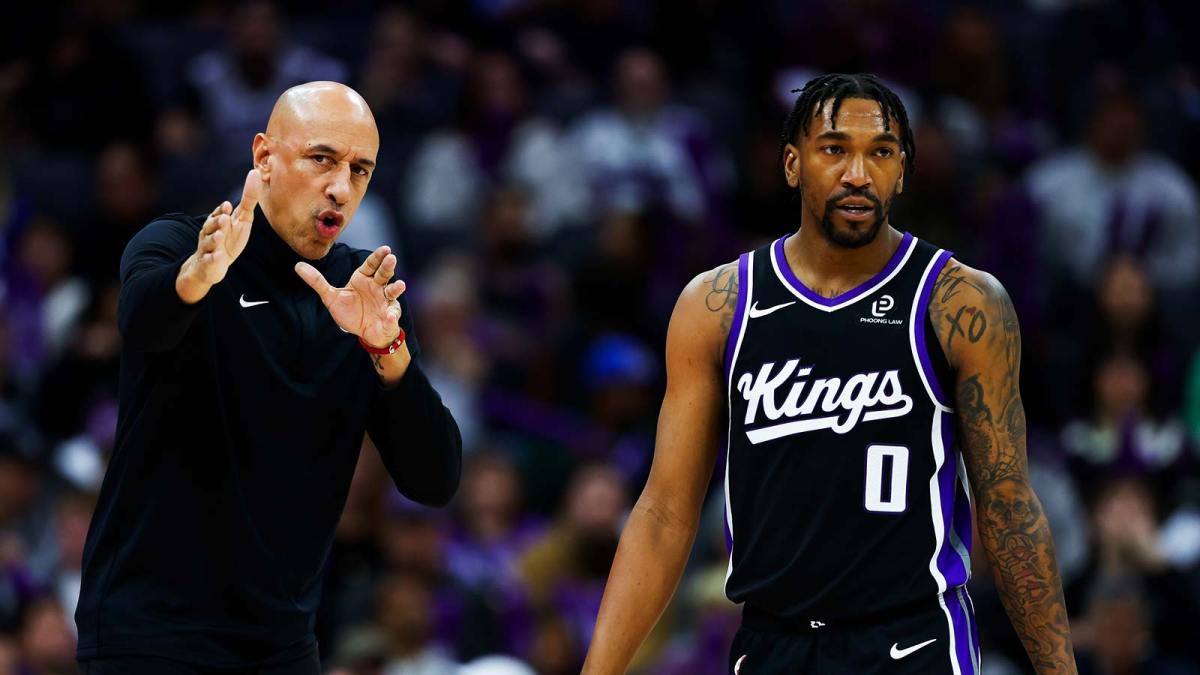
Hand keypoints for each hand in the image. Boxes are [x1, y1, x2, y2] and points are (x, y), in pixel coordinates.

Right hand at [178, 170, 260, 300]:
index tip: (228, 205)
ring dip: (214, 238)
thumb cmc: (229, 238)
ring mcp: (208, 247)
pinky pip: (209, 260)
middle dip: (217, 222)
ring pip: (209, 242)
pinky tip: (218, 257)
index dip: (222, 210)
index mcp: (217, 221)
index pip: (219, 213)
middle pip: (211, 225)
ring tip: (220, 236)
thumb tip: (255, 174)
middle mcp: (210, 232)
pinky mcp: (208, 261)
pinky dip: (213, 258)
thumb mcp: (241, 219)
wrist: (212, 264)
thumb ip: (248, 200)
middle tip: (224, 219)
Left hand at [295, 245, 405, 347]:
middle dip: (388, 266)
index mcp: (364, 279)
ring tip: (399, 285)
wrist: (363, 332)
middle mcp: (378, 287)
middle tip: (391, 258)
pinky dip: (392, 316)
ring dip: (396, 289)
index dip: (377, 257)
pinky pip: (392, 316)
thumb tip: (297, 266)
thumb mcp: (331, 296)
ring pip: (392, 292)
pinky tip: (390, 316)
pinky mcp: (389, 317)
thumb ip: (317, 281)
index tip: (385, 248)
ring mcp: (385, 302)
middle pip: (383, 274)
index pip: (371, 264)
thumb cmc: (350, 311)